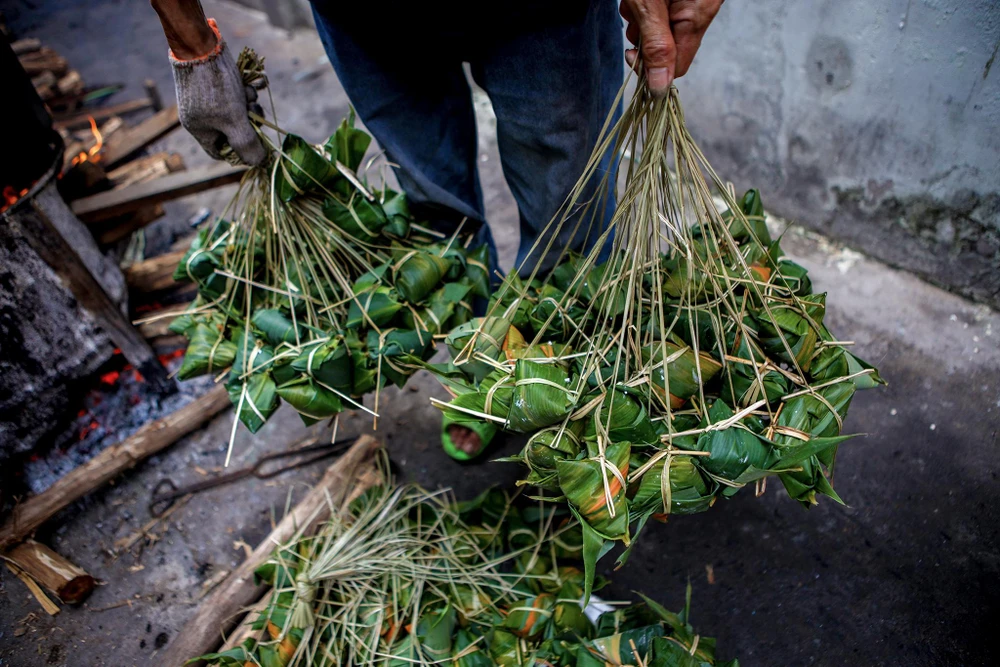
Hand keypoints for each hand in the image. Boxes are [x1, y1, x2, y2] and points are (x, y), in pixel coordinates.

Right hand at [168, 19, 265, 165]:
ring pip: (237, 111)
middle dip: (249, 122)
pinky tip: (248, 84)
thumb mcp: (235, 122)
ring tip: (250, 95)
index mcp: (199, 130)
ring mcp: (207, 99)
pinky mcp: (215, 83)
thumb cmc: (215, 89)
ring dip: (249, 104)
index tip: (256, 145)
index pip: (221, 152)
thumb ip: (247, 144)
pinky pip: (235, 94)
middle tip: (257, 113)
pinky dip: (245, 91)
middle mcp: (201, 116)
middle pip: (233, 130)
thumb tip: (258, 162)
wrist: (201, 47)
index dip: (240, 152)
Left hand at [619, 0, 723, 95]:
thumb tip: (660, 88)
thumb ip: (656, 46)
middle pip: (666, 49)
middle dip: (642, 38)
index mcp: (698, 16)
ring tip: (635, 1)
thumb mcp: (649, 6)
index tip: (631, 54)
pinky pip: (658, 16)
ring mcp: (690, 4)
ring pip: (658, 32)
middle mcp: (699, 12)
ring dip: (639, 21)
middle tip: (635, 15)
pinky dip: (643, 9)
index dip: (651, 66)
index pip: (677, 66)